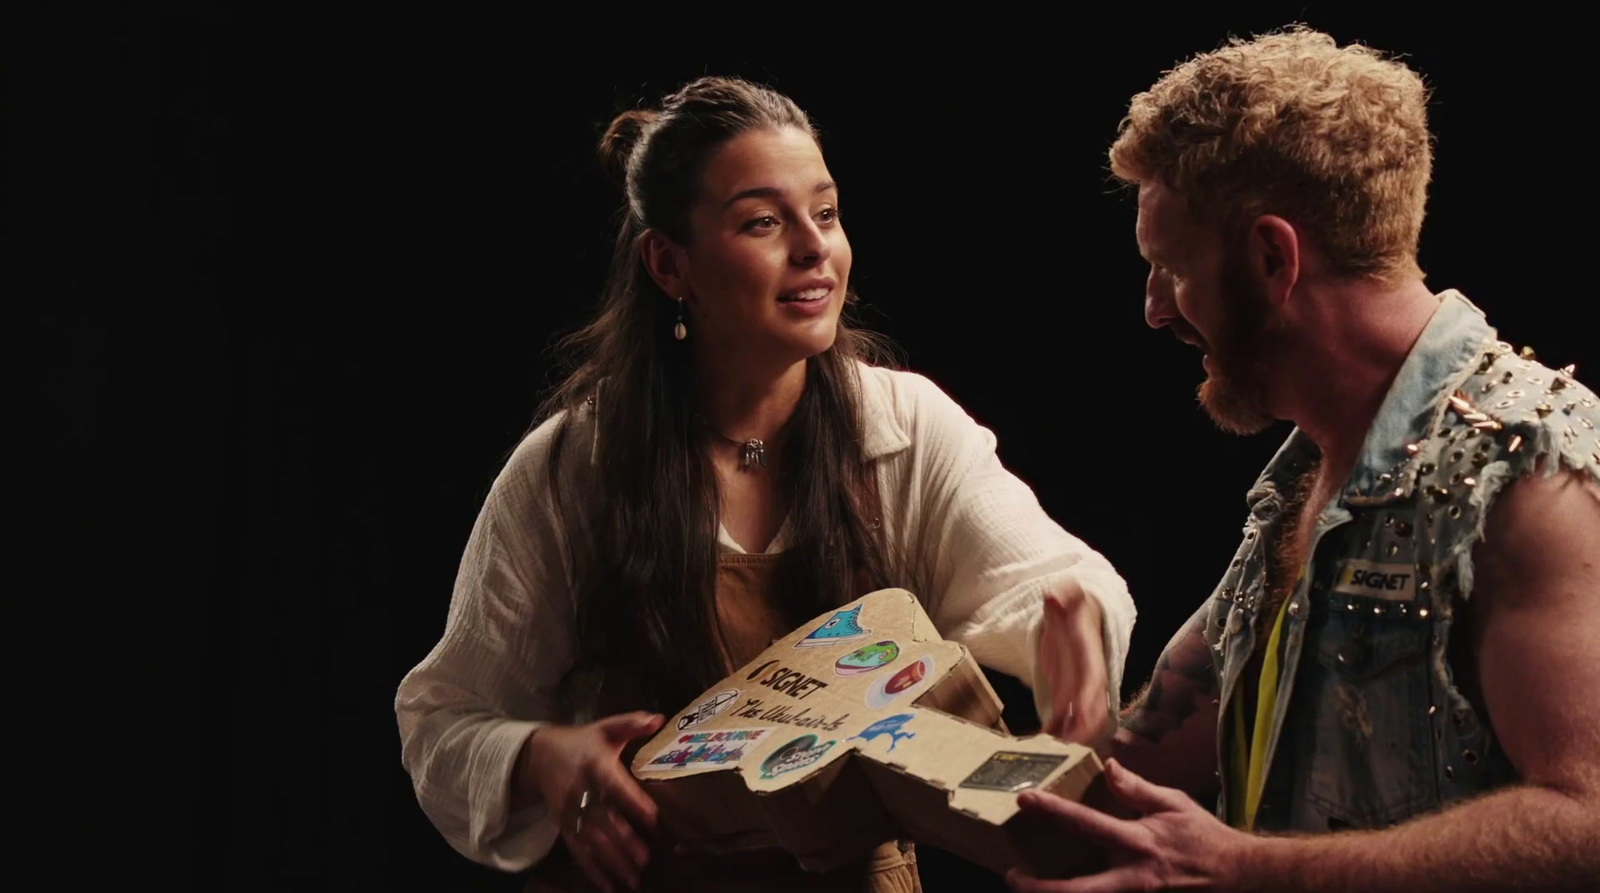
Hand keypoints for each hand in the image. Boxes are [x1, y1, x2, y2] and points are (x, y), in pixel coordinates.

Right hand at [515, 711, 665, 891]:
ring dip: (612, 862)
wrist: (537, 756)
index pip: (614, 784)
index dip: (633, 801)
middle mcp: (581, 791)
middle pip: (602, 819)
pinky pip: (578, 852)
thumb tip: (659, 719)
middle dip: (623, 841)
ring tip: (634, 878)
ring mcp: (570, 813)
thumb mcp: (605, 728)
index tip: (653, 818)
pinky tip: (610, 887)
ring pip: (592, 841)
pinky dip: (593, 871)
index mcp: (594, 764)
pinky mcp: (564, 827)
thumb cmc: (581, 742)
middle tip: (645, 858)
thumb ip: (631, 723)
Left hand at [1005, 758, 1252, 891]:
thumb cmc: (1203, 837)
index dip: (1053, 810)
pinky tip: (1063, 889)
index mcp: (1138, 842)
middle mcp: (1133, 878)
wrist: (1238, 876)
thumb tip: (1108, 765)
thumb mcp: (1173, 803)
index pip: (1087, 823)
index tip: (1024, 798)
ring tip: (1028, 886)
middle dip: (1040, 889)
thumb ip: (1136, 789)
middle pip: (1078, 890)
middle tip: (1012, 876)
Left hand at [1038, 585, 1112, 747]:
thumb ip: (1063, 596)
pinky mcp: (1066, 694)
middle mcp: (1089, 678)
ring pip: (1080, 720)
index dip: (1088, 701)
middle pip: (1092, 710)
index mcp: (1090, 657)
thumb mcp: (1068, 598)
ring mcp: (1078, 689)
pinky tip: (1043, 743)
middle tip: (1068, 750)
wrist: (1078, 617)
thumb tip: (1055, 594)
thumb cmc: (1073, 608)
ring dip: (1071, 737)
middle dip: (1083, 731)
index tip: (1081, 718)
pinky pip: (1064, 717)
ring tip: (1054, 754)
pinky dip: (1056, 731)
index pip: (1093, 682)